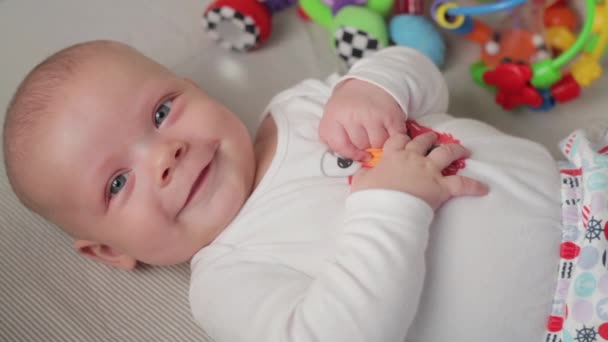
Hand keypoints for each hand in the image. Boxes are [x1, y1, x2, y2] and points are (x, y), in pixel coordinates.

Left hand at [320, 79, 406, 160]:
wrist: (371, 83)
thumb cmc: (350, 105)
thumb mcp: (332, 117)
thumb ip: (332, 138)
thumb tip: (344, 160)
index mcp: (335, 115)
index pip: (341, 146)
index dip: (350, 154)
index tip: (358, 154)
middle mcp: (353, 115)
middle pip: (361, 146)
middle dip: (364, 145)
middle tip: (366, 135)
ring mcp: (373, 115)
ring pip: (377, 144)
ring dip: (378, 142)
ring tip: (376, 132)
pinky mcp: (391, 115)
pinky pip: (393, 138)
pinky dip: (393, 138)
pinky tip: (388, 131)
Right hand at [351, 132, 488, 209]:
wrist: (384, 210)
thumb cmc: (371, 197)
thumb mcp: (360, 182)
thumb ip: (363, 174)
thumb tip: (364, 171)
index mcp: (392, 156)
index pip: (398, 140)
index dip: (402, 138)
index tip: (405, 139)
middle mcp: (413, 159)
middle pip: (423, 142)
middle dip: (429, 138)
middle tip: (433, 137)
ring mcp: (429, 171)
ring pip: (446, 154)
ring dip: (456, 150)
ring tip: (463, 149)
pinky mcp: (442, 187)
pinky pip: (462, 184)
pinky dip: (474, 186)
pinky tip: (484, 188)